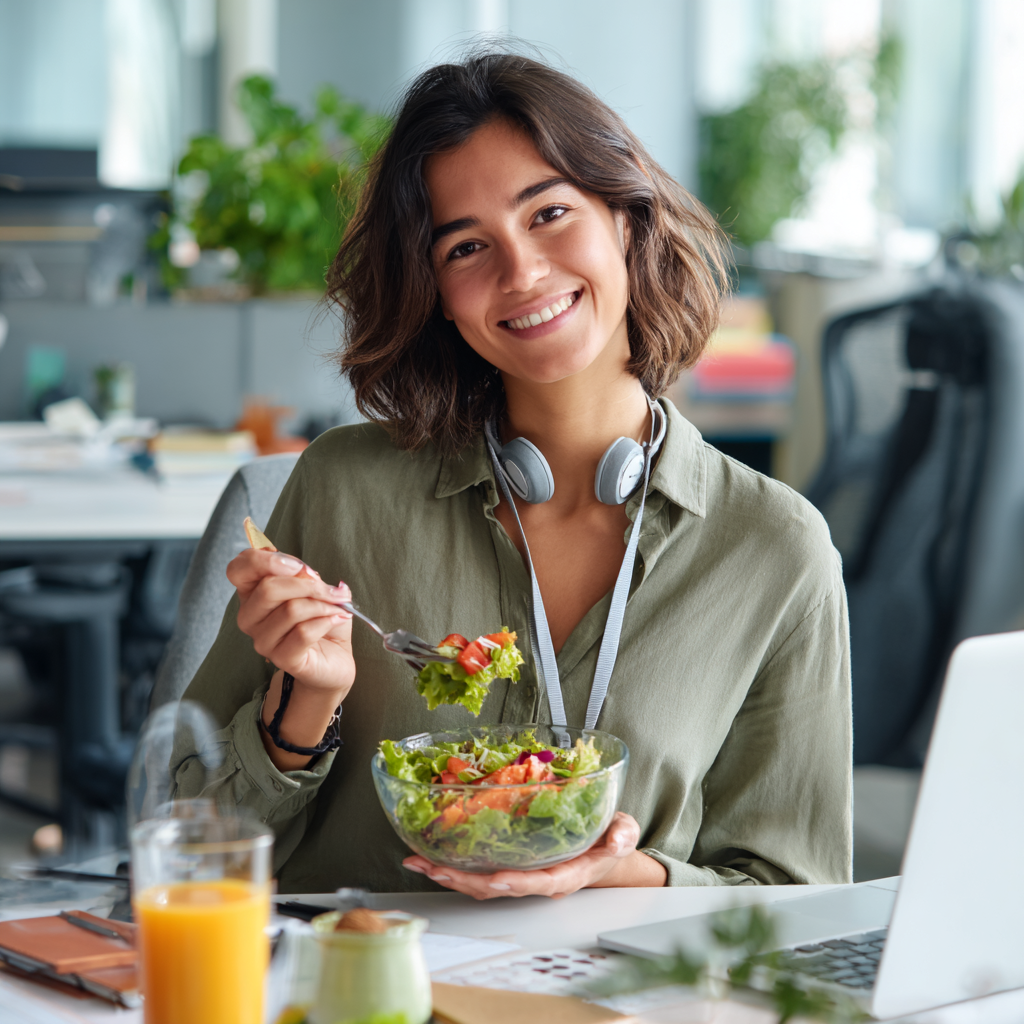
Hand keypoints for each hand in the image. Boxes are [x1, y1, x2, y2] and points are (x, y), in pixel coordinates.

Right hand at [227, 548, 354, 701]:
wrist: (335, 658)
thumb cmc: (321, 619)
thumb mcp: (317, 589)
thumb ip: (307, 576)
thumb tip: (307, 573)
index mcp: (252, 593)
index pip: (238, 569)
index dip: (266, 560)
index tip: (299, 566)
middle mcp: (250, 617)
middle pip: (269, 588)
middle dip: (309, 585)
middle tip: (333, 591)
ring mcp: (263, 641)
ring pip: (290, 610)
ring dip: (323, 604)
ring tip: (339, 608)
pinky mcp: (282, 659)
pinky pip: (303, 632)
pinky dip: (327, 621)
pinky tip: (337, 619)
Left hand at [402, 812, 657, 898]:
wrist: (601, 846)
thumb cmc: (609, 838)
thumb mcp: (622, 832)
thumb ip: (621, 834)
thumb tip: (619, 837)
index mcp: (565, 874)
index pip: (539, 883)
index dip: (517, 882)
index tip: (497, 879)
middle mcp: (538, 880)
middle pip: (497, 888)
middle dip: (465, 880)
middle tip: (435, 867)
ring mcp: (521, 876)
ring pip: (481, 884)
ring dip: (449, 874)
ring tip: (419, 862)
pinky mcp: (508, 867)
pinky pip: (477, 872)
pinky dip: (451, 865)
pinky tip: (426, 856)